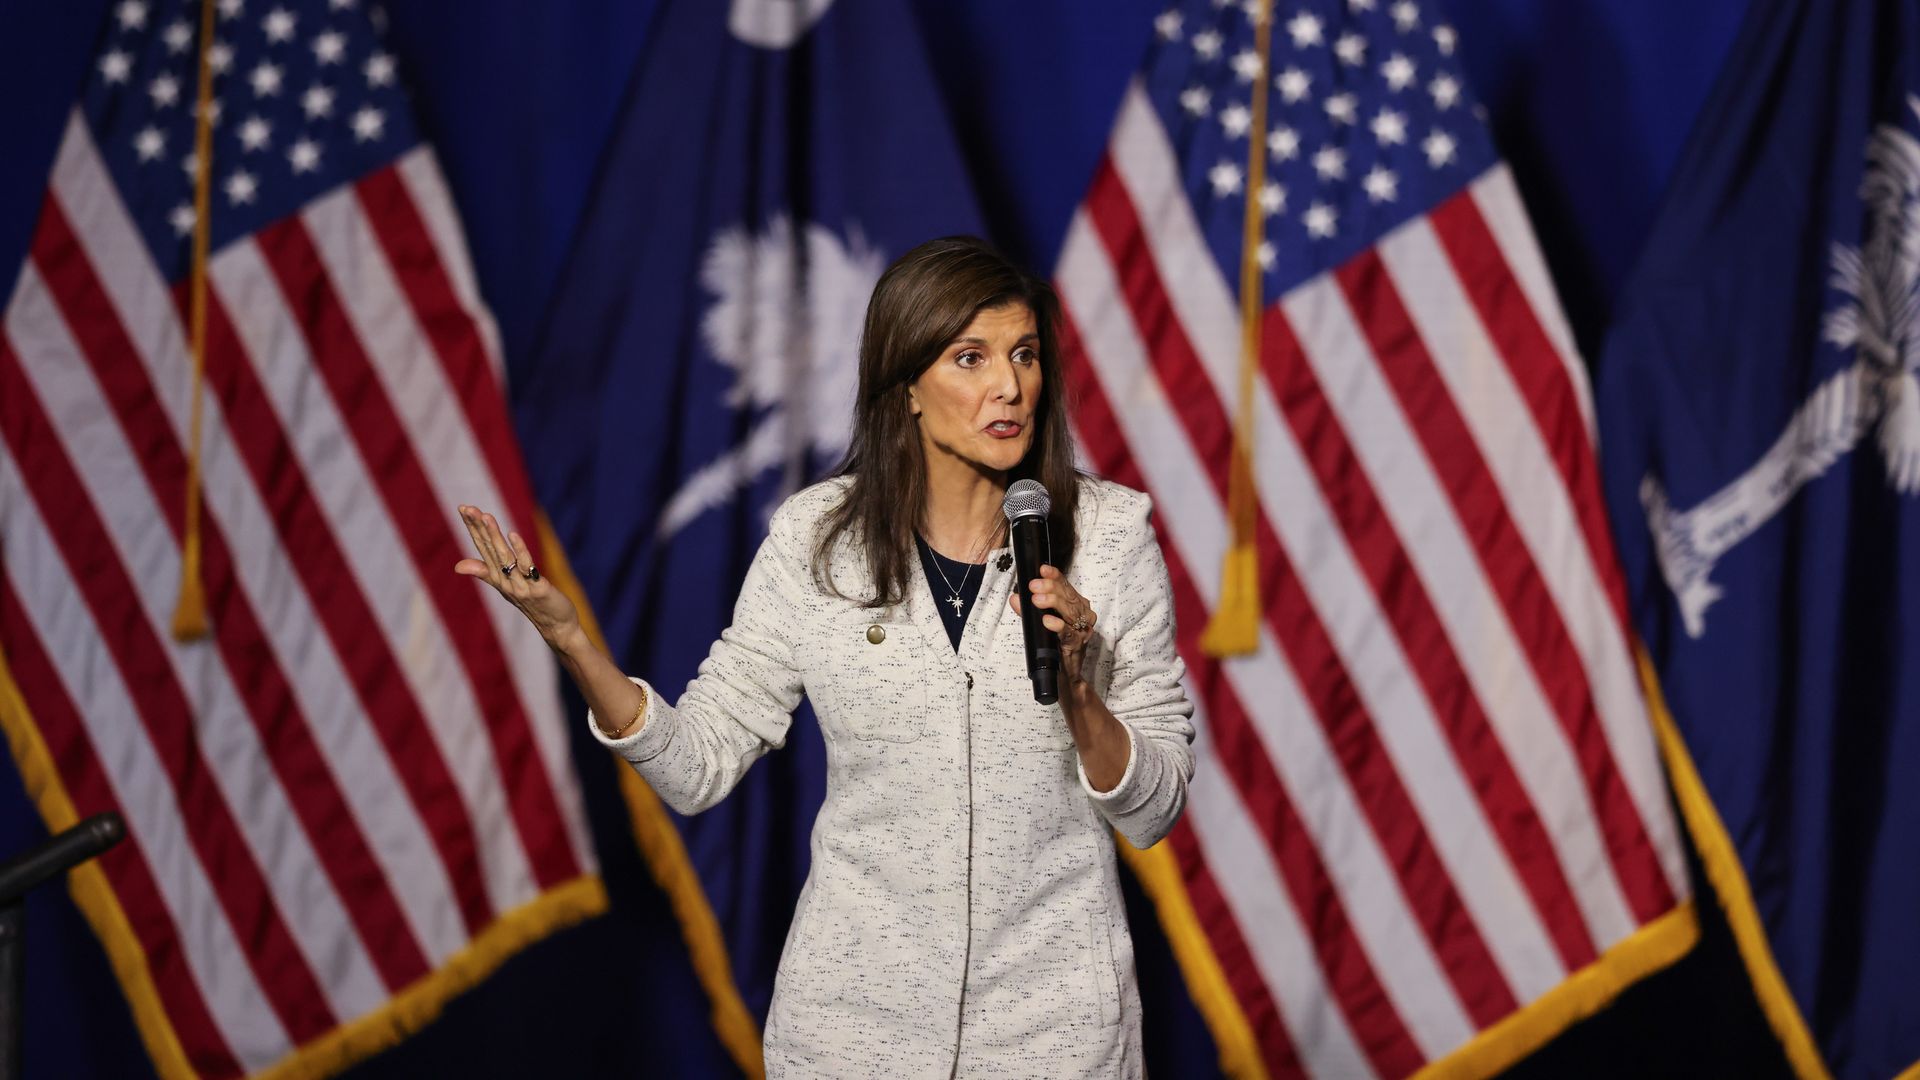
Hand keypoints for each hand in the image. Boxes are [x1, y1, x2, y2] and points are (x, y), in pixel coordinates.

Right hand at [454, 505, 580, 649]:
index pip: (482, 548)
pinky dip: (519, 551)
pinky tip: (513, 534)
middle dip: (478, 528)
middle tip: (467, 507)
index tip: (464, 508)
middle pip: (489, 550)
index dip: (473, 529)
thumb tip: (458, 566)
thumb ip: (485, 573)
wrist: (556, 627)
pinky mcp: (537, 589)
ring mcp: (520, 586)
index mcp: (498, 578)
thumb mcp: (506, 587)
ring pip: (504, 558)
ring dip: (494, 536)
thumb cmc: (532, 604)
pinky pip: (527, 568)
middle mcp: (505, 582)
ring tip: (486, 516)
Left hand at [1010, 564, 1098, 689]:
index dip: (1055, 577)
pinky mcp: (1077, 646)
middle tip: (1033, 586)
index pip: (1067, 587)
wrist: (1065, 676)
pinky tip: (1048, 621)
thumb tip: (1015, 598)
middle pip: (1069, 597)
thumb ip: (1029, 611)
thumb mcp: (1041, 624)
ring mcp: (1082, 631)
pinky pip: (1069, 634)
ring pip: (1071, 612)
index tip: (1042, 569)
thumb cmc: (1055, 646)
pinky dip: (1059, 626)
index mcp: (1076, 606)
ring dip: (1054, 604)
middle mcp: (1083, 616)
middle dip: (1051, 588)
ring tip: (1037, 600)